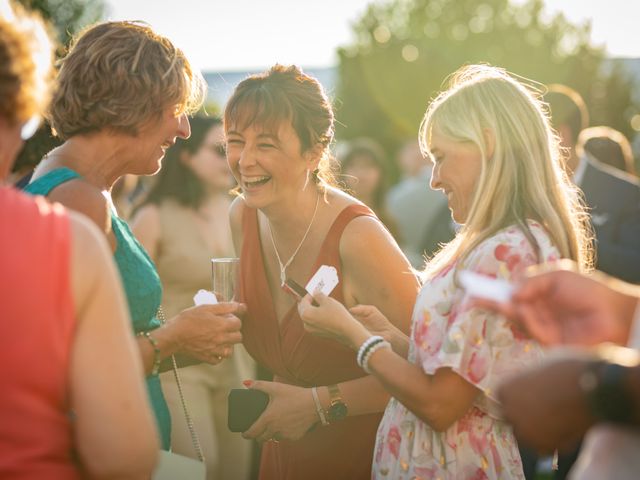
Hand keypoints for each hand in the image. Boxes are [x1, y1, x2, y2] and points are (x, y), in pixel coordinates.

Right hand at [165, 302, 244, 363]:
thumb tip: (241, 306)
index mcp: (222, 325)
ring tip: (220, 337)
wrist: (173, 335)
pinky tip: (213, 347)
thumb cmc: (188, 319)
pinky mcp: (207, 357)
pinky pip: (219, 359)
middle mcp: (221, 339)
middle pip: (238, 337)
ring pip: (230, 350)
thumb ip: (225, 306)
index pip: (239, 323)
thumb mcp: (206, 307)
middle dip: (234, 330)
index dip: (234, 318)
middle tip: (224, 326)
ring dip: (228, 344)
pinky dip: (218, 355)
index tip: (226, 316)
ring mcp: (215, 350)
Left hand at [241, 380, 317, 442]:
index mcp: (268, 419)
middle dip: (258, 436)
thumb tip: (246, 383)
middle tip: (258, 430)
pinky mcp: (295, 437)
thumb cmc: (294, 395)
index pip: (252, 433)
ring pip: (274, 438)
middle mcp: (275, 429)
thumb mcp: (276, 388)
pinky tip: (287, 424)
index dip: (246, 435)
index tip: (244, 434)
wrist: (314, 403)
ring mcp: (285, 435)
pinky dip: (284, 433)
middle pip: (261, 439)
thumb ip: (259, 385)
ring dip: (272, 434)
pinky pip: (286, 437)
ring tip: (274, 425)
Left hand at [298, 292, 367, 348]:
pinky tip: (324, 312)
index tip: (314, 291)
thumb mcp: (328, 301)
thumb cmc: (337, 315)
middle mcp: (306, 323)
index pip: (303, 301)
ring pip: (308, 316)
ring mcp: (311, 330)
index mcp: (306, 314)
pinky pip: (313, 322)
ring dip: (312, 309)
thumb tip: (315, 293)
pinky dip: (316, 316)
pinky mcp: (317, 333)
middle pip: (303, 309)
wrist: (347, 331)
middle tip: (315, 296)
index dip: (309, 294)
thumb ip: (318, 295)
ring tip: (320, 303)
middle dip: (308, 302)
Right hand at [472, 260, 637, 345]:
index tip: (470, 287)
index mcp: (537, 293)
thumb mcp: (557, 275)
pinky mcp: (549, 342)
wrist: (615, 313)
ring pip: (516, 319)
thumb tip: (511, 292)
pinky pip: (531, 331)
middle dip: (489, 303)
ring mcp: (542, 326)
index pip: (509, 291)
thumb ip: (532, 280)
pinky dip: (527, 321)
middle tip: (471, 300)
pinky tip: (528, 312)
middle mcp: (537, 310)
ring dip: (512, 310)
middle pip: (507, 307)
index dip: (490, 290)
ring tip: (510, 303)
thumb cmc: (589, 290)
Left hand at [498, 358, 595, 452]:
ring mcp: (526, 431)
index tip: (528, 394)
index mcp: (505, 389)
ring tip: (557, 417)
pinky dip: (554, 440)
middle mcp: (510, 412)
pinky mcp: (544, 446)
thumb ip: (527, 378)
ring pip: (525, 434)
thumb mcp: (539, 366)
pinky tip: (566, 427)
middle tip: (543, 407)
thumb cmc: (567, 370)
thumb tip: (526, 380)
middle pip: (509, 416)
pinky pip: (544, 445)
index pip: (500, 396)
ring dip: (536, 429)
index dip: (515, 396)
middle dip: (522, 413)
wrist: (594, 388)